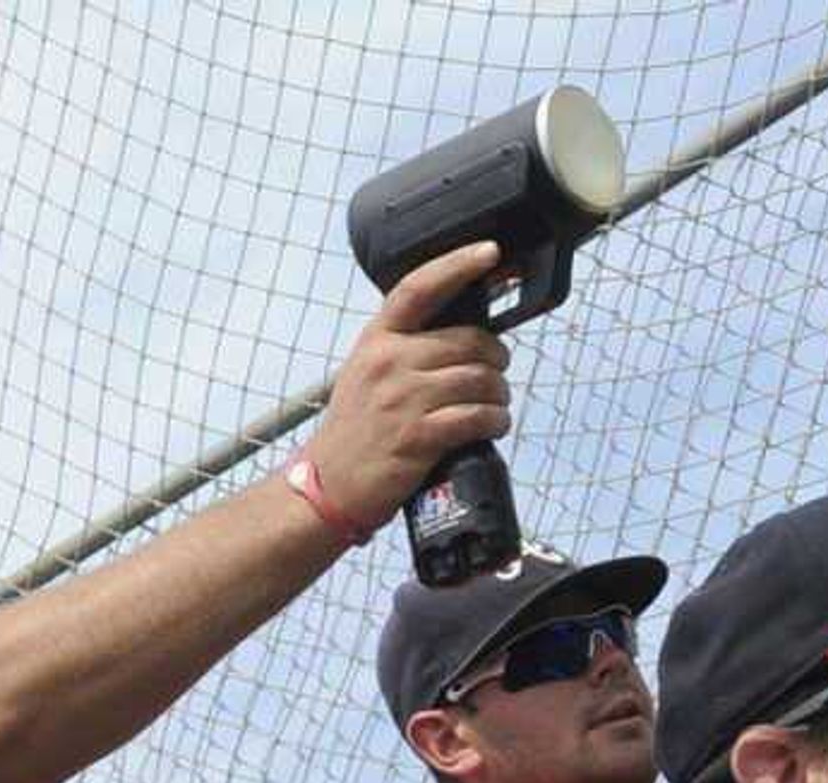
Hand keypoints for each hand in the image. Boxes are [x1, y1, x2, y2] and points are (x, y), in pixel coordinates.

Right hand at [299, 244, 514, 528]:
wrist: (328, 486)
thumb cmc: (354, 431)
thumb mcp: (365, 373)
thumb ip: (403, 349)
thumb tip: (460, 338)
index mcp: (376, 340)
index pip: (419, 287)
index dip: (458, 264)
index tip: (489, 251)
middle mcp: (389, 362)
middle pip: (469, 341)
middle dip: (496, 359)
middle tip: (497, 375)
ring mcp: (402, 399)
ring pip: (480, 379)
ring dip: (499, 394)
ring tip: (495, 405)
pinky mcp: (417, 436)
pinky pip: (476, 416)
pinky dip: (495, 420)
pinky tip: (493, 425)